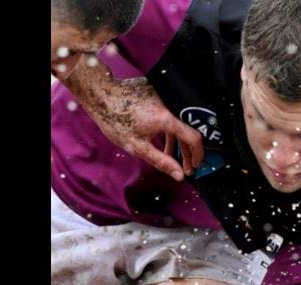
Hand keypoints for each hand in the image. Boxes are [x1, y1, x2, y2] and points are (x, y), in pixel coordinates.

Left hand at [69, 69, 203, 180]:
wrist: (102, 96)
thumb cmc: (116, 121)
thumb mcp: (137, 147)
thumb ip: (161, 161)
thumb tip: (178, 175)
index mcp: (166, 118)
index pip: (193, 137)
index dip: (197, 154)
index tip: (194, 166)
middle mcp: (170, 104)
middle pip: (188, 130)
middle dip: (187, 151)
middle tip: (184, 167)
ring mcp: (165, 97)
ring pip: (179, 122)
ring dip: (177, 140)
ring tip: (170, 155)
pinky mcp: (160, 92)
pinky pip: (172, 113)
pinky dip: (170, 127)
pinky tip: (162, 138)